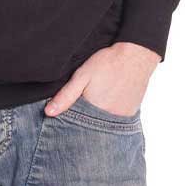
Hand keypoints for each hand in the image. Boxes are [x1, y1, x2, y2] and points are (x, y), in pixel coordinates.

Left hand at [44, 42, 160, 116]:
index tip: (64, 117)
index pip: (76, 126)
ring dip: (96, 121)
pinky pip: (115, 123)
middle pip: (90, 129)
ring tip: (95, 103)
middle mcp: (109, 121)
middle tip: (83, 104)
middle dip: (82, 123)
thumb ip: (66, 96)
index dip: (69, 122)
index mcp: (94, 113)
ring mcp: (122, 120)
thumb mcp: (82, 76)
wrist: (136, 56)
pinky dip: (109, 118)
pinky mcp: (131, 116)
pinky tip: (106, 104)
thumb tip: (49, 113)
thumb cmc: (107, 63)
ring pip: (103, 126)